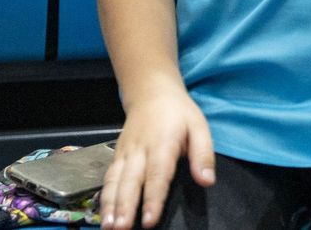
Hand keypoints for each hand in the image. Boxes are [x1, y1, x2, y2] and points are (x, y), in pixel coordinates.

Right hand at [100, 87, 214, 228]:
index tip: (149, 220)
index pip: (158, 175)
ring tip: (109, 228)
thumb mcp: (199, 127)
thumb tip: (207, 181)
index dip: (152, 199)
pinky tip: (103, 215)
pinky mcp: (116, 155)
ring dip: (110, 205)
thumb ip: (203, 154)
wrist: (151, 93)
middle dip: (125, 207)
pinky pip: (108, 178)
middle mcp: (139, 150)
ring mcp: (125, 153)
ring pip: (115, 181)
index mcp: (163, 143)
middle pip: (130, 181)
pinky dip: (104, 197)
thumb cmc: (179, 113)